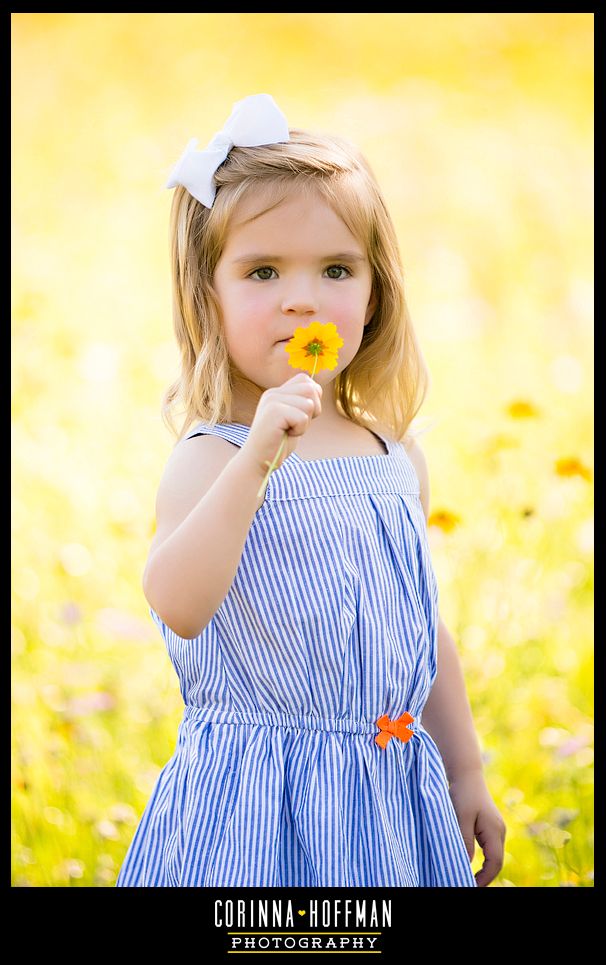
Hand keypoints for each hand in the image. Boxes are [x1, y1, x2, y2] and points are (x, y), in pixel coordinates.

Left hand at [447, 770, 506, 886]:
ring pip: (494, 855)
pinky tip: (471, 863)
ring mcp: (496, 828)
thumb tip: (466, 864)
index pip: (495, 863)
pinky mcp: (490, 825)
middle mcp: (499, 831)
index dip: (485, 878)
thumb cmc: (463, 794)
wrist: (466, 774)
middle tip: (468, 884)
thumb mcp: (461, 818)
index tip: (471, 885)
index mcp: (495, 831)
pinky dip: (483, 859)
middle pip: (496, 861)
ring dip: (484, 868)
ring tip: (469, 878)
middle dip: (485, 876)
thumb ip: (464, 841)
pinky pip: (489, 847)